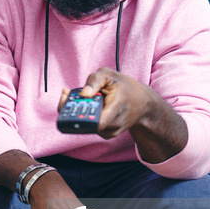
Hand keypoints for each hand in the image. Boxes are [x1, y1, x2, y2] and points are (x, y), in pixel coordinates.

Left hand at [59, 67, 186, 161]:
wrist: (142, 102)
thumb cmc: (125, 87)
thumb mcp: (110, 75)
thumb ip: (94, 80)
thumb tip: (83, 93)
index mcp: (116, 107)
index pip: (96, 122)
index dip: (78, 115)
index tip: (68, 102)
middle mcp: (114, 124)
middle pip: (85, 124)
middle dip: (73, 110)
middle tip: (67, 95)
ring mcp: (111, 131)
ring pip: (86, 126)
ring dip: (78, 113)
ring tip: (80, 99)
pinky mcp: (107, 133)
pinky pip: (90, 127)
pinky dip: (84, 117)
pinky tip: (85, 106)